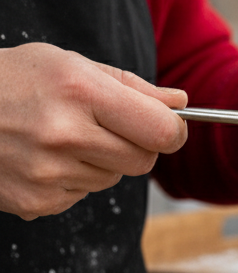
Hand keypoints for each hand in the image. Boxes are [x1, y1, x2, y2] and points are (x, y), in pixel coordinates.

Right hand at [0, 43, 187, 219]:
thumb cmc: (13, 81)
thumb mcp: (70, 66)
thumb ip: (131, 87)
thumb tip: (180, 104)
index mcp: (79, 92)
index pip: (161, 131)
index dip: (172, 131)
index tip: (167, 127)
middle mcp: (63, 134)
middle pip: (143, 161)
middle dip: (137, 147)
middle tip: (105, 129)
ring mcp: (47, 172)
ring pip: (112, 179)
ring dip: (99, 162)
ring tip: (59, 138)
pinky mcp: (35, 201)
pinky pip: (81, 196)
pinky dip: (71, 180)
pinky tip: (41, 157)